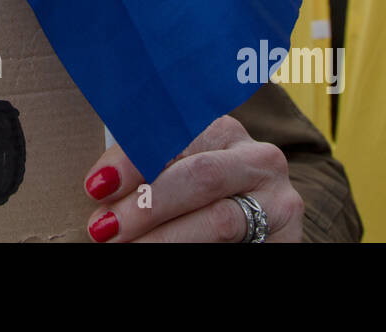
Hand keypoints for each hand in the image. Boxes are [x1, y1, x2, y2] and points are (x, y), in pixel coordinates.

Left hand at [81, 115, 304, 241]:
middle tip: (104, 227)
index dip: (133, 159)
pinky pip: (235, 246)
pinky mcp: (288, 235)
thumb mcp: (180, 171)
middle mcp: (257, 156)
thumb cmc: (203, 198)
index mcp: (222, 129)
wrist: (258, 227)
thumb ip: (150, 168)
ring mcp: (278, 197)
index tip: (97, 185)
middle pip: (198, 174)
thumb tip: (100, 186)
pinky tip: (163, 257)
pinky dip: (190, 251)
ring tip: (125, 247)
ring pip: (219, 219)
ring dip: (164, 238)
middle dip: (146, 204)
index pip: (174, 135)